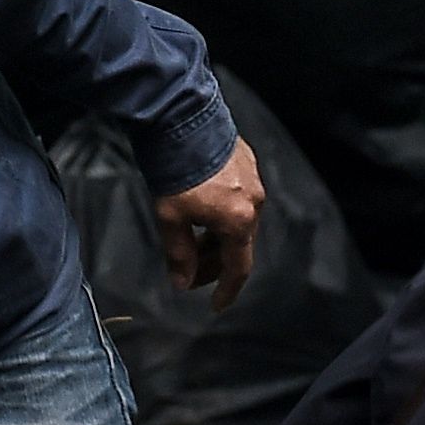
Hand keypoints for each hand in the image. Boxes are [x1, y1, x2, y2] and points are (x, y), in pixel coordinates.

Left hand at [155, 140, 264, 310]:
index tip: (215, 305)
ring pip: (237, 222)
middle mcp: (253, 204)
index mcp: (238, 222)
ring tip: (190, 240)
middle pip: (237, 246)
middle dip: (213, 263)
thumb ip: (179, 254)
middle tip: (188, 272)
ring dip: (215, 238)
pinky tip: (199, 210)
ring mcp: (253, 182)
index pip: (237, 268)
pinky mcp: (246, 163)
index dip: (226, 290)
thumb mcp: (170, 218)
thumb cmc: (175, 172)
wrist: (182, 119)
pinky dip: (220, 215)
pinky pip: (237, 200)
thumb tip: (181, 283)